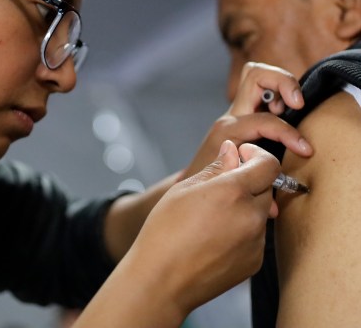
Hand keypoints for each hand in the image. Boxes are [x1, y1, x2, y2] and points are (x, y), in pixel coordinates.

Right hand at [74, 141, 279, 327]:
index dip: (257, 154)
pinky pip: (256, 236)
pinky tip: (216, 236)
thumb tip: (232, 150)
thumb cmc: (166, 231)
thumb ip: (215, 167)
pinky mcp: (254, 262)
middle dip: (248, 181)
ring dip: (245, 206)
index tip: (242, 156)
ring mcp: (255, 242)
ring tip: (212, 217)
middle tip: (220, 188)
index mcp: (232, 192)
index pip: (268, 164)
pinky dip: (242, 229)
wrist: (162, 279)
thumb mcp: (185, 188)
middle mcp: (251, 217)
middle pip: (266, 187)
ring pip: (260, 212)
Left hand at [181, 62, 312, 178]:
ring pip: (257, 75)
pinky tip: (288, 111)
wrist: (193, 179)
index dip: (289, 134)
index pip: (264, 120)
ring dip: (281, 84)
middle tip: (298, 104)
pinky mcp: (244, 113)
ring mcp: (237, 111)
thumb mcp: (232, 184)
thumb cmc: (210, 183)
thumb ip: (253, 186)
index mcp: (228, 130)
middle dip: (284, 82)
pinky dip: (279, 92)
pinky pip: (262, 89)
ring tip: (294, 105)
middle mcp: (232, 114)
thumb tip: (274, 204)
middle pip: (255, 74)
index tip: (305, 150)